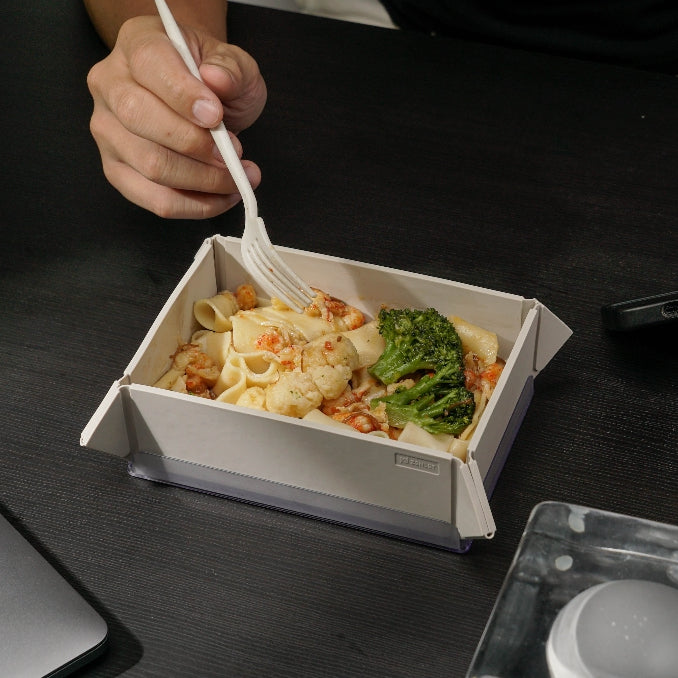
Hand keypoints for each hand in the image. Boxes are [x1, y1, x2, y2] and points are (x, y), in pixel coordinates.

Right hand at [86, 16, 266, 218]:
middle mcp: (110, 84)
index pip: (149, 65)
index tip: (217, 116)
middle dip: (196, 145)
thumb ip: (231, 69)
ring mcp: (108, 131)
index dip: (183, 95)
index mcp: (137, 43)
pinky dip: (195, 205)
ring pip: (150, 166)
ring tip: (238, 177)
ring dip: (203, 181)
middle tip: (233, 154)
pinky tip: (222, 196)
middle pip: (139, 119)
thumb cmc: (214, 79)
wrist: (203, 98)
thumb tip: (216, 80)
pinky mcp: (118, 170)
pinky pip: (154, 199)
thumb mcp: (234, 63)